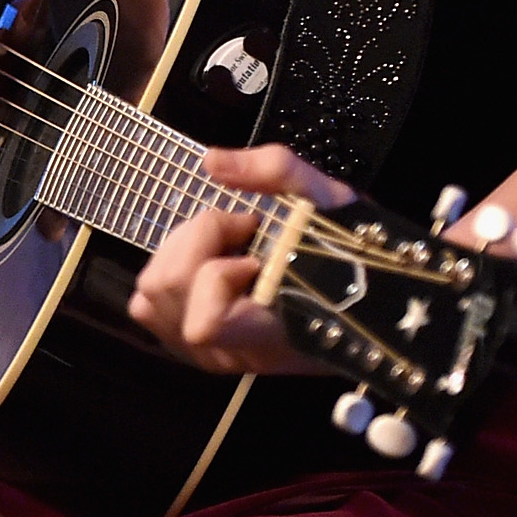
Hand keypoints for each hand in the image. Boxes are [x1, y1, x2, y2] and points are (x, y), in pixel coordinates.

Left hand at [128, 143, 355, 374]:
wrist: (368, 299)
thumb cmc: (349, 252)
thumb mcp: (326, 197)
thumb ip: (274, 170)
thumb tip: (211, 162)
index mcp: (271, 333)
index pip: (205, 323)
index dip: (219, 272)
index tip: (257, 249)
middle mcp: (233, 353)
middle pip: (164, 290)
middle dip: (195, 242)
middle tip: (242, 233)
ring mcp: (209, 355)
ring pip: (147, 297)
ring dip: (180, 255)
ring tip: (228, 248)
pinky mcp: (192, 346)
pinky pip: (148, 306)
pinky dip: (169, 273)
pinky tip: (210, 265)